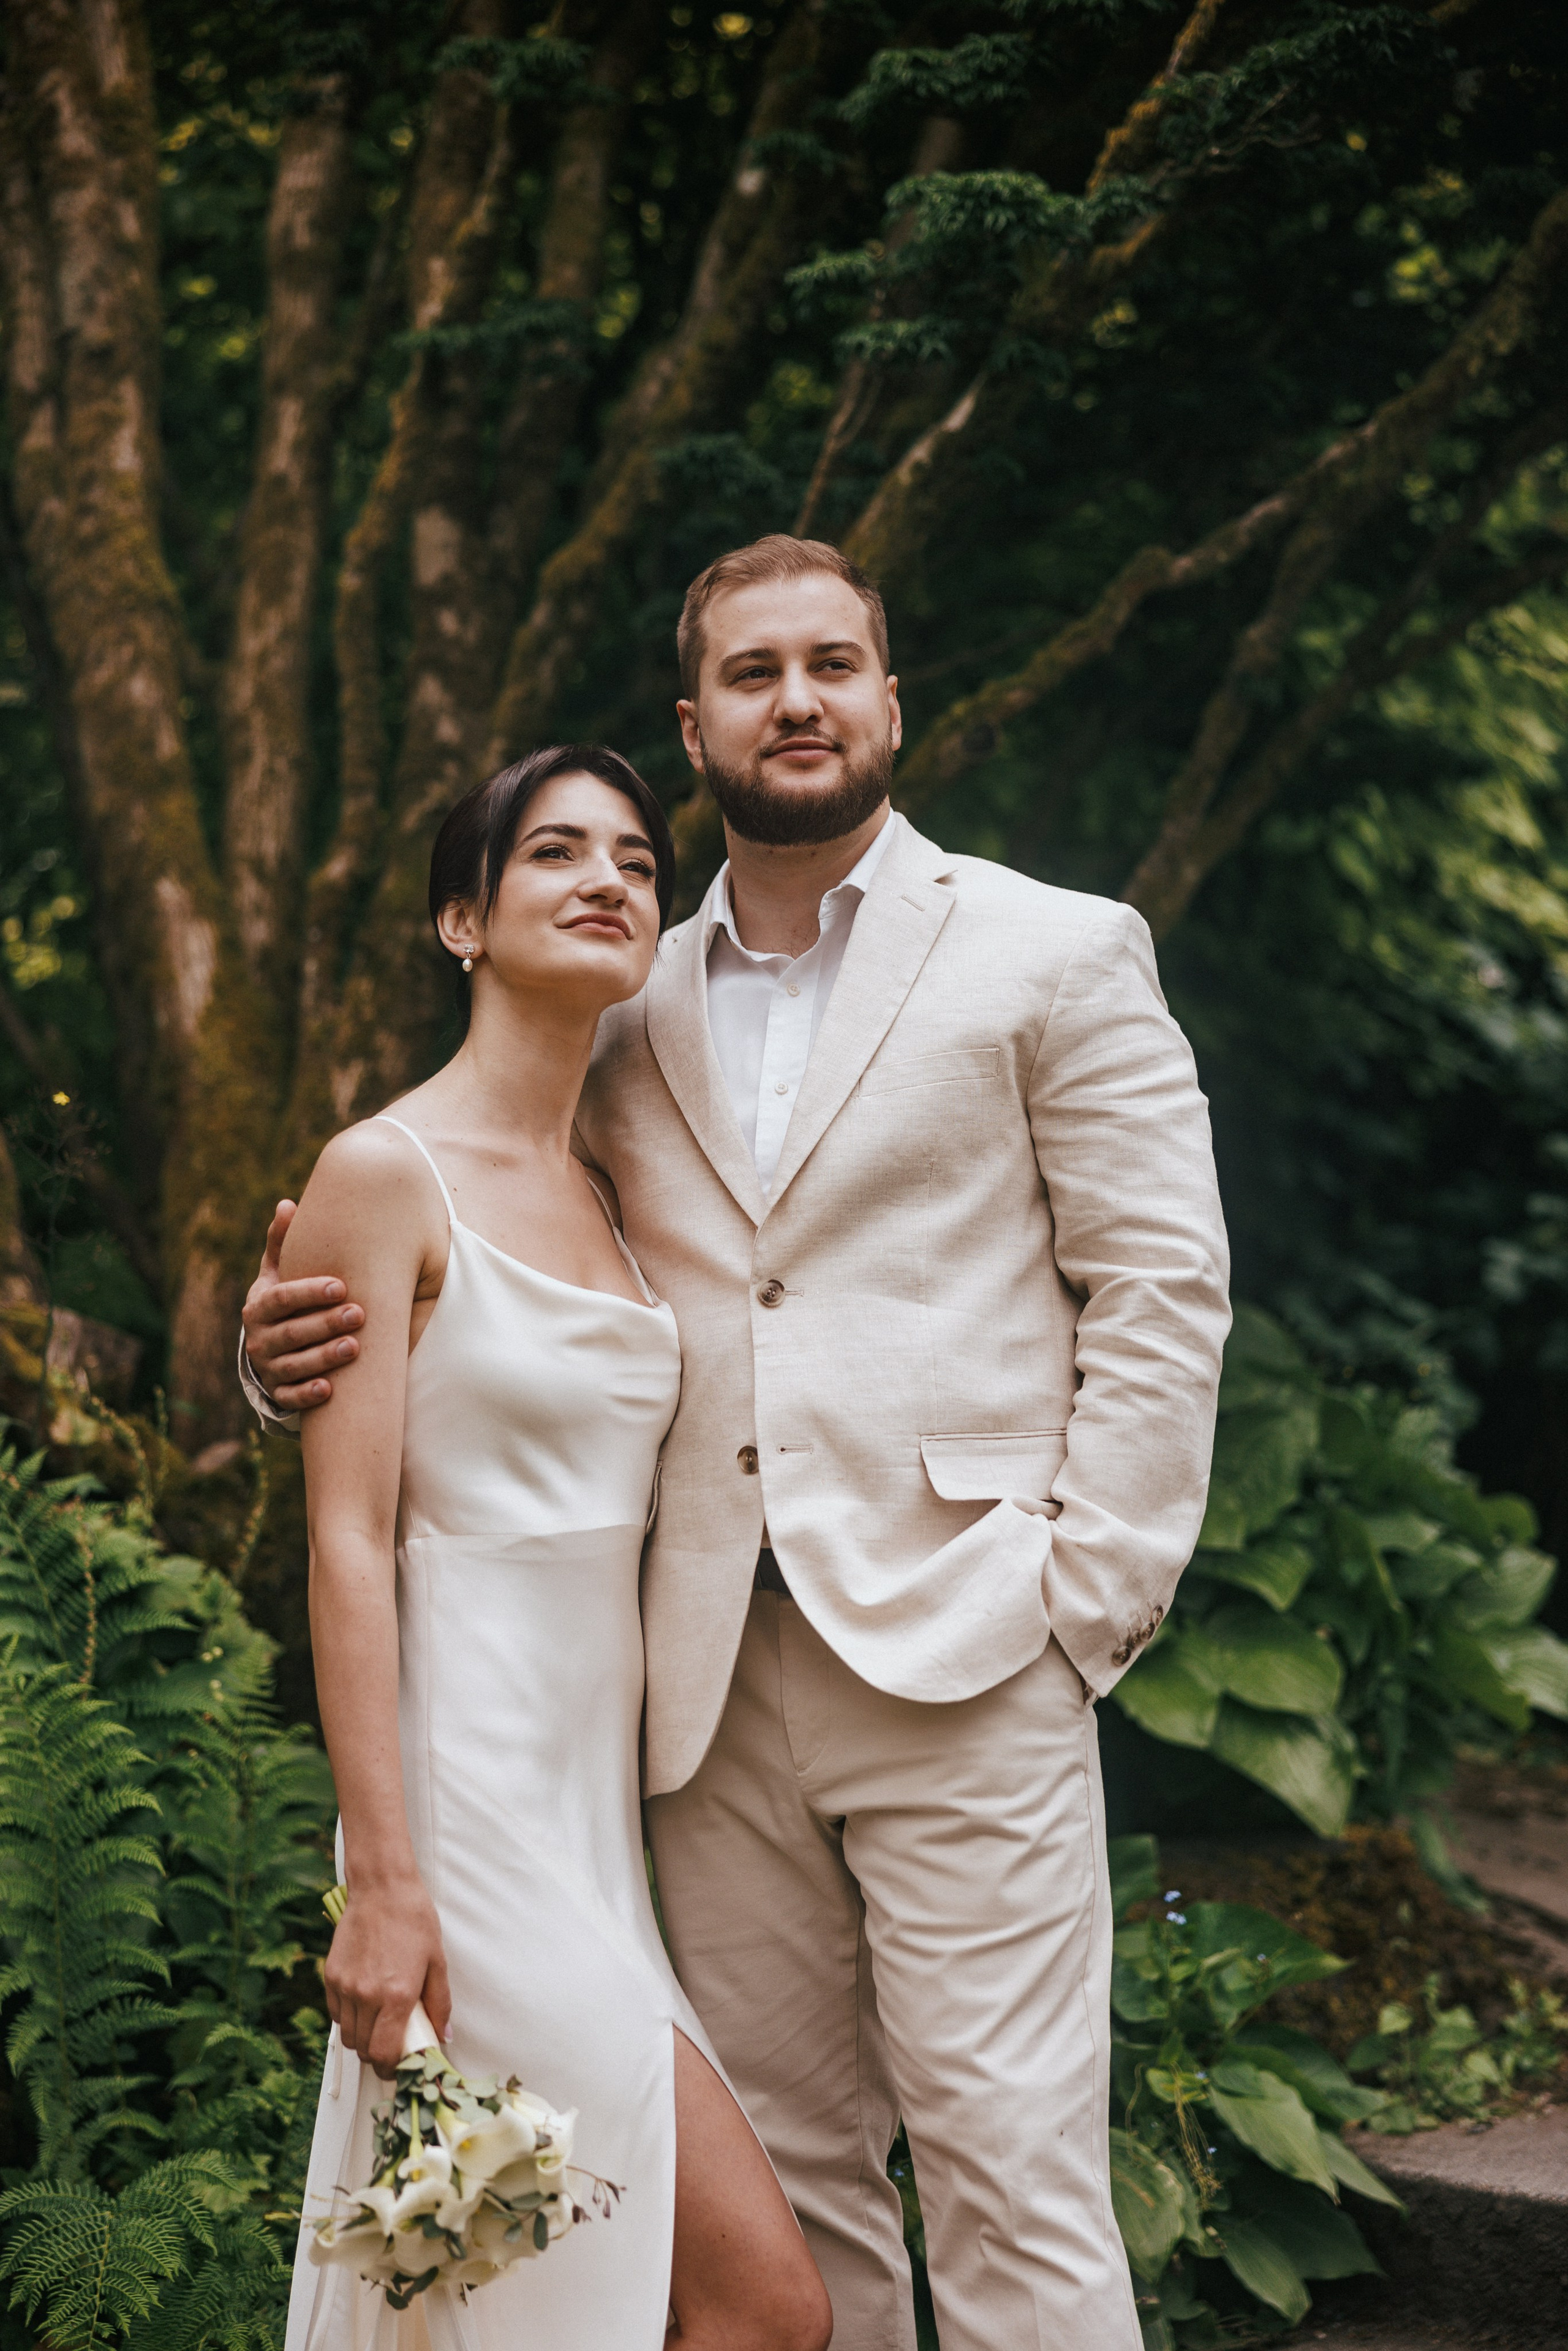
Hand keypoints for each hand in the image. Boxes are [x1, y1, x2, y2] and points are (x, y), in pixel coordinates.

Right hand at [242, 1198, 363, 1408]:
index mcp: (259, 1306)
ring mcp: (268, 1368)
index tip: (341, 1286)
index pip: (281, 1298)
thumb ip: (282, 1242)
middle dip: (325, 1324)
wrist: (269, 1346)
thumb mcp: (278, 1273)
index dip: (309, 1292)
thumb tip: (288, 1204)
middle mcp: (258, 1339)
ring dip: (323, 1358)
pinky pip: (290, 1397)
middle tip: (359, 1314)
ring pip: (293, 1366)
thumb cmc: (284, 1301)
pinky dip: (307, 1395)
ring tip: (355, 1348)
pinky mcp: (279, 1392)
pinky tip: (329, 1390)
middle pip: (290, 1332)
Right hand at [325, 1877, 451, 2078]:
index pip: (383, 2055)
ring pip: (347, 2035)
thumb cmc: (414, 1921)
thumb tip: (443, 2038)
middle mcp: (366, 1996)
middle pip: (363, 2050)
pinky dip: (348, 2019)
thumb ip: (439, 2004)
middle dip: (378, 2056)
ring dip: (362, 2039)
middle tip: (393, 2046)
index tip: (399, 2067)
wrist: (382, 1888)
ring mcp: (345, 1987)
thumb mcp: (437, 1962)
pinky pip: (336, 2014)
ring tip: (379, 2024)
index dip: (390, 2070)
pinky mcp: (331, 1976)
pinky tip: (364, 2005)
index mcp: (396, 1996)